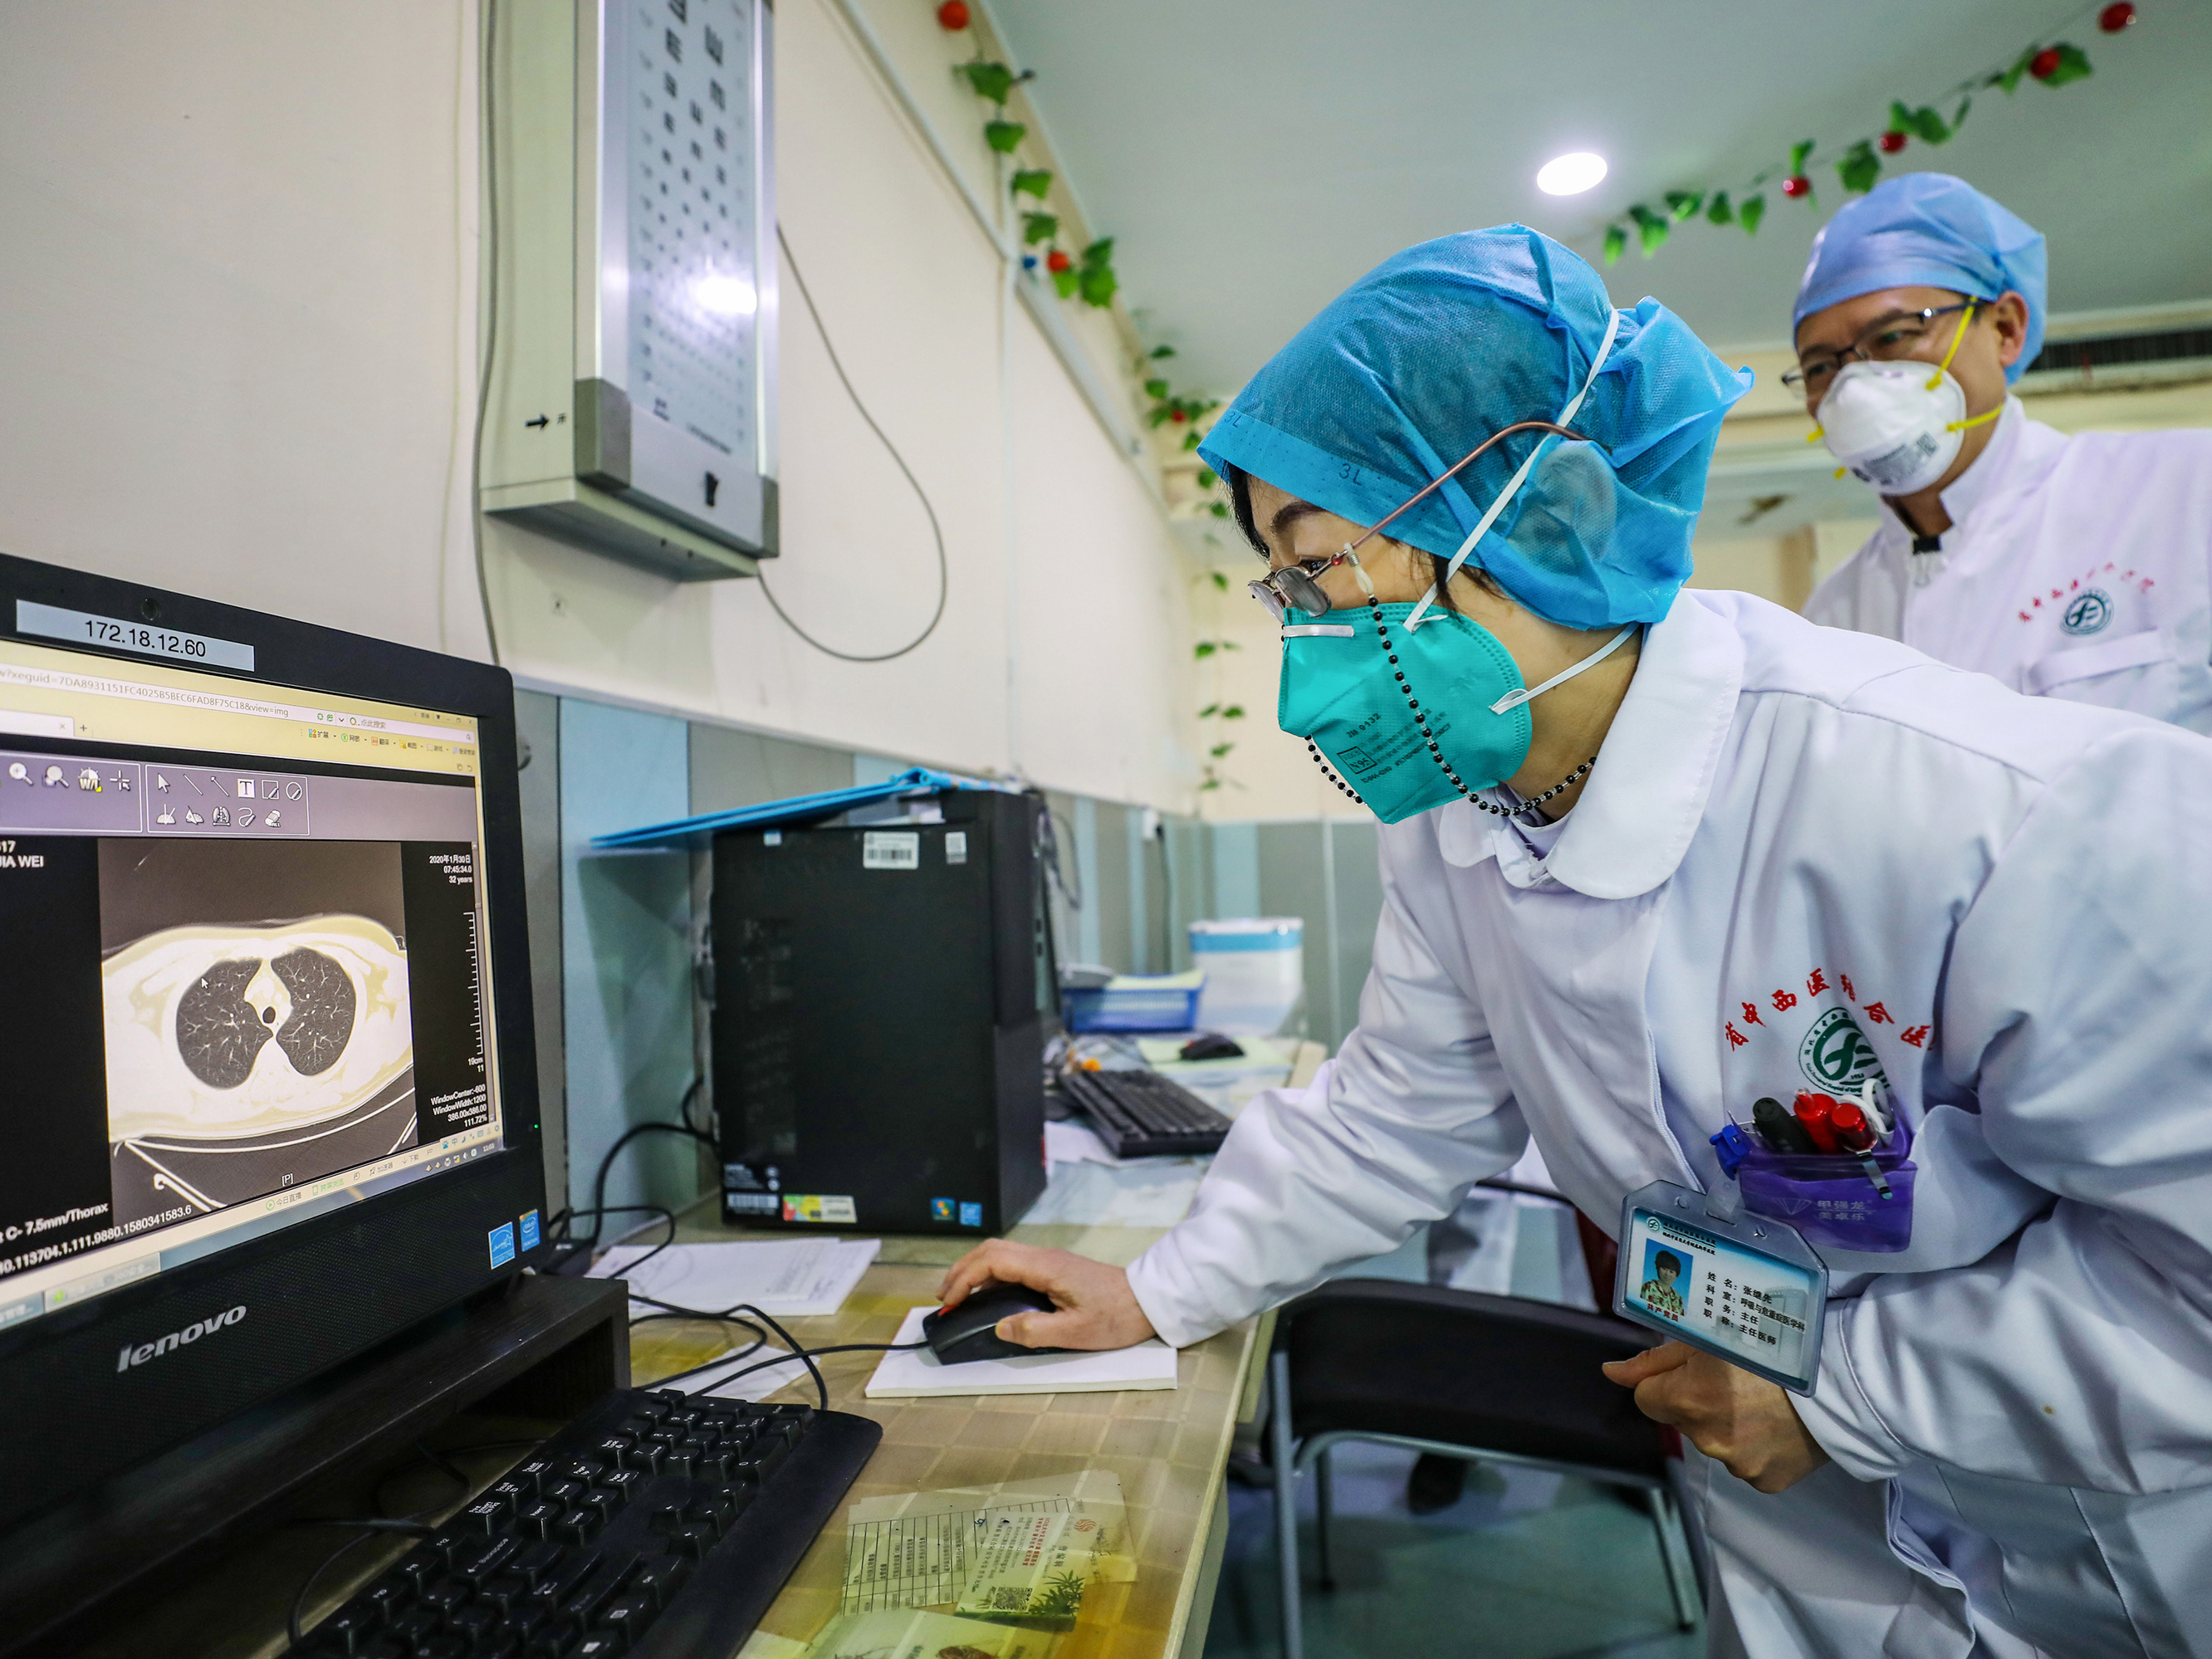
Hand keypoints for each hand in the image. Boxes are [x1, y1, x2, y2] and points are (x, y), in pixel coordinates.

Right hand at [936, 1240, 1156, 1350]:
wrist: (1148, 1301)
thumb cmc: (1116, 1317)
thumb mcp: (1076, 1332)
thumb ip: (1034, 1331)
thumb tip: (999, 1327)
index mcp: (1045, 1267)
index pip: (992, 1260)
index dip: (964, 1278)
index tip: (950, 1303)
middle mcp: (1044, 1257)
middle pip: (991, 1250)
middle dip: (962, 1270)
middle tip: (944, 1298)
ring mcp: (1049, 1261)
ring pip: (1002, 1254)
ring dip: (975, 1271)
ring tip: (958, 1297)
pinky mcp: (1055, 1269)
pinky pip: (1014, 1265)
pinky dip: (992, 1276)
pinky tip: (987, 1296)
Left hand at [1602, 1341, 1829, 1493]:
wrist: (1840, 1386)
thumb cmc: (1772, 1350)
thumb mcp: (1709, 1340)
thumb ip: (1653, 1362)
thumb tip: (1611, 1373)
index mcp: (1687, 1400)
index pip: (1647, 1398)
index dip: (1665, 1382)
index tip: (1693, 1371)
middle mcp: (1706, 1439)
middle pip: (1682, 1420)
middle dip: (1698, 1402)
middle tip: (1738, 1382)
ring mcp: (1737, 1465)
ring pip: (1714, 1442)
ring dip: (1728, 1424)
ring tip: (1765, 1402)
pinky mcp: (1765, 1482)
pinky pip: (1746, 1463)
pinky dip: (1755, 1446)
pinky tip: (1777, 1425)